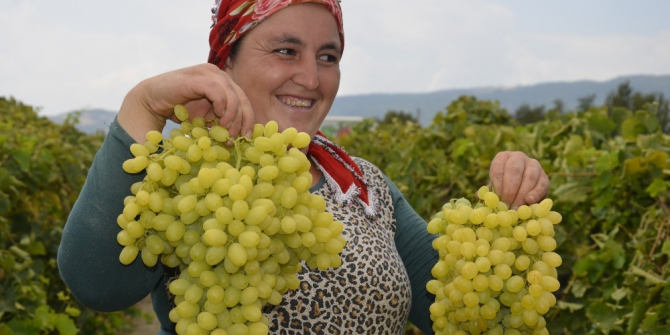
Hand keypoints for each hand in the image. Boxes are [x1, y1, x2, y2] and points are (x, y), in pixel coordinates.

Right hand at [117, 64, 254, 142]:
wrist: (152, 101)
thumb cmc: (179, 110)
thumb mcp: (205, 119)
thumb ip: (220, 124)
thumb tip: (235, 139)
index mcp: (224, 83)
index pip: (244, 100)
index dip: (248, 119)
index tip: (246, 137)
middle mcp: (219, 74)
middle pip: (242, 98)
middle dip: (241, 120)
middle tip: (234, 137)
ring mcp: (208, 73)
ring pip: (232, 94)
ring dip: (232, 115)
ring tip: (224, 130)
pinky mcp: (197, 77)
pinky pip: (217, 90)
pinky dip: (221, 105)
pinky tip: (217, 117)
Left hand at [489, 151, 548, 208]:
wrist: (521, 188)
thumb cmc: (502, 188)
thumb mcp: (494, 187)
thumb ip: (488, 192)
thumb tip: (478, 196)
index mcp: (502, 157)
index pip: (498, 167)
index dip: (497, 184)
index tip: (497, 199)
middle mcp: (518, 157)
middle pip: (514, 170)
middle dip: (510, 189)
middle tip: (507, 205)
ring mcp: (533, 164)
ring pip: (529, 176)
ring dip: (522, 194)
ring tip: (517, 208)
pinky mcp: (545, 176)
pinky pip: (542, 183)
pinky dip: (536, 194)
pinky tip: (529, 202)